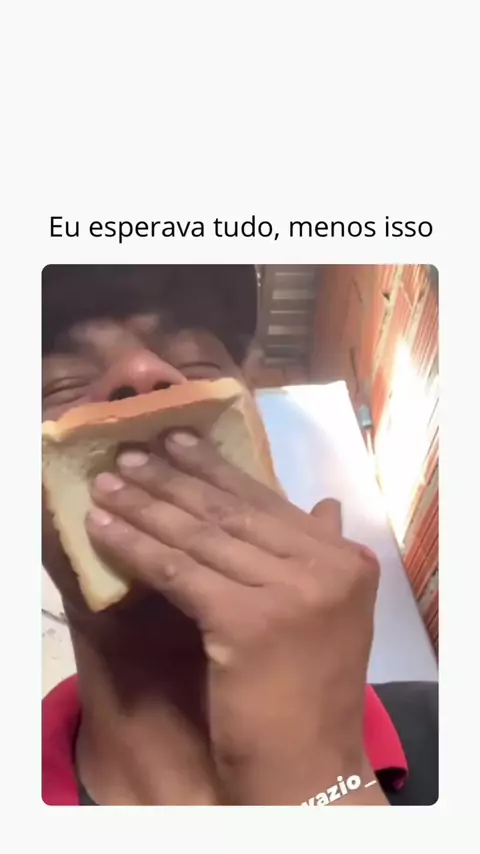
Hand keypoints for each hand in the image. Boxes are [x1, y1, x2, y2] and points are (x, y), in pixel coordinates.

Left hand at [86, 430, 384, 804]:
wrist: (309, 767)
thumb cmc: (309, 693)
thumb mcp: (326, 615)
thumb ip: (319, 555)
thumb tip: (323, 505)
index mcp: (347, 560)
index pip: (268, 504)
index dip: (217, 470)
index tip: (177, 443)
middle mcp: (327, 567)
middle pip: (232, 512)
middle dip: (174, 480)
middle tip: (131, 454)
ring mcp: (292, 592)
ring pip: (201, 537)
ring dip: (146, 508)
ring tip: (109, 486)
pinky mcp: (250, 619)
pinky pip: (179, 571)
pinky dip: (137, 547)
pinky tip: (106, 530)